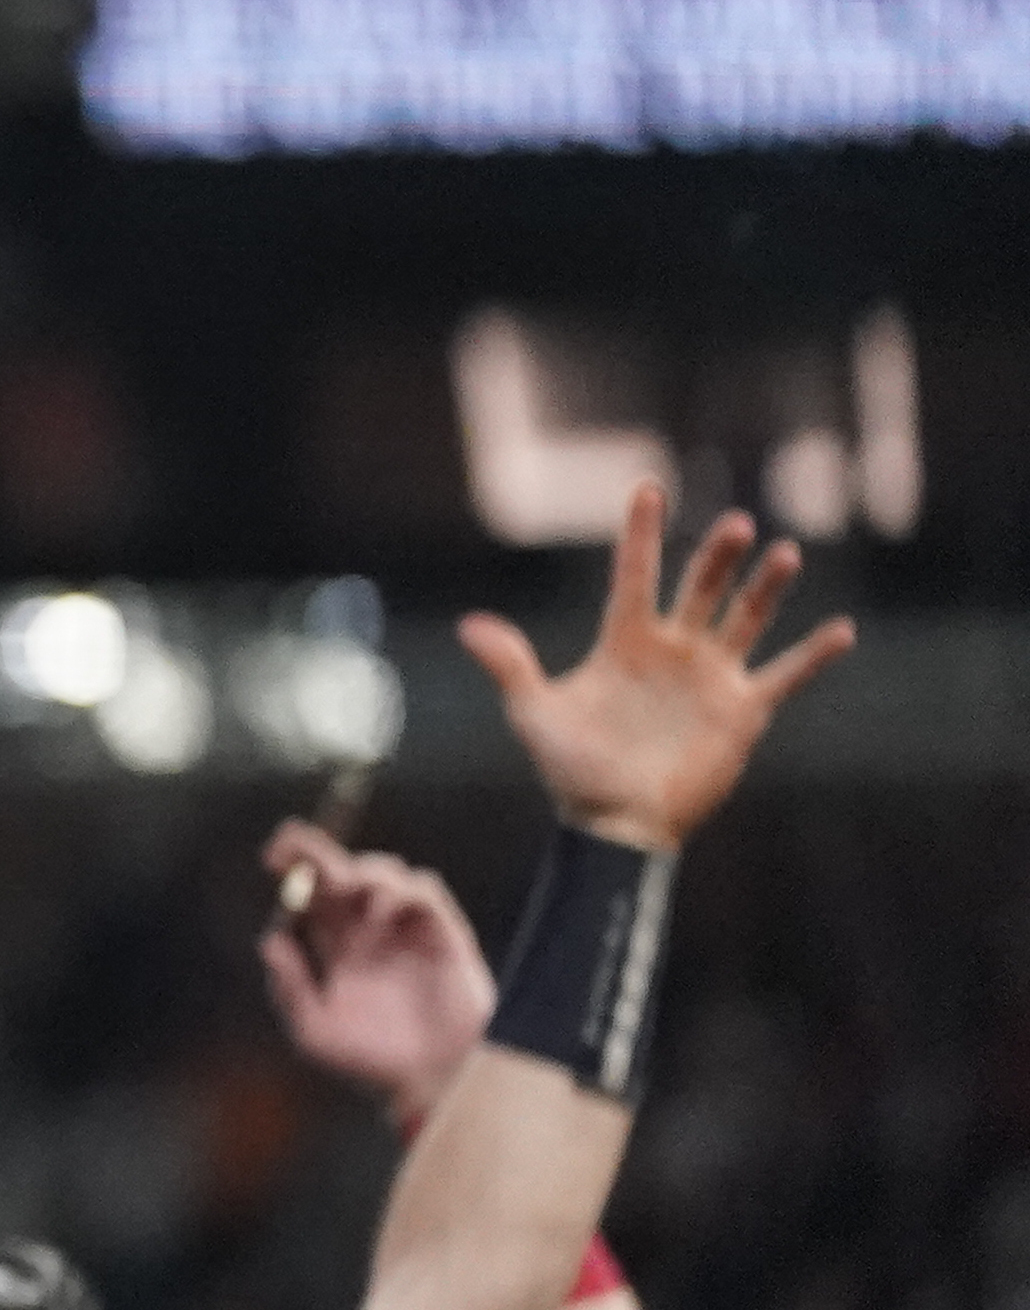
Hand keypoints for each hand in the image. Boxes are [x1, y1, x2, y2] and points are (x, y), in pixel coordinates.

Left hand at [258, 826, 490, 1122]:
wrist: (432, 1080)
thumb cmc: (374, 1061)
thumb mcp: (316, 1031)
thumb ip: (291, 988)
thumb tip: (270, 941)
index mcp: (338, 946)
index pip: (312, 893)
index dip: (294, 867)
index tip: (272, 854)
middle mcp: (371, 930)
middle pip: (343, 871)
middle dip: (317, 850)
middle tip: (294, 845)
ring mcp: (408, 929)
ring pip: (385, 870)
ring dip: (361, 869)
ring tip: (342, 887)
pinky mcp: (443, 933)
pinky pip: (425, 890)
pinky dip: (400, 888)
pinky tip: (379, 909)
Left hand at [456, 483, 852, 851]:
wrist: (615, 821)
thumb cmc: (572, 769)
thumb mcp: (534, 713)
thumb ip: (510, 665)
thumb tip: (469, 626)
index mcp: (623, 641)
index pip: (634, 575)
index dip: (641, 534)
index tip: (648, 488)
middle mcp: (672, 649)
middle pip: (700, 588)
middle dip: (717, 557)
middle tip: (735, 524)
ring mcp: (710, 677)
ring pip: (745, 620)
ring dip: (766, 588)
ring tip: (785, 554)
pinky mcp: (741, 712)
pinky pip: (784, 677)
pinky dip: (813, 656)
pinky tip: (840, 631)